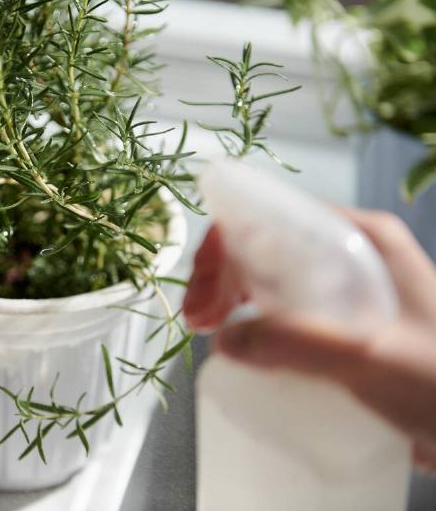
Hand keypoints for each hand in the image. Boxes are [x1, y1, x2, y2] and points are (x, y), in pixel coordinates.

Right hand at [184, 208, 435, 471]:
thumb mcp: (374, 356)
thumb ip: (299, 342)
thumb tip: (227, 340)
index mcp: (359, 238)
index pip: (269, 218)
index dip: (222, 251)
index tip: (204, 300)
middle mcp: (351, 255)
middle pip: (262, 248)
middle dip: (220, 279)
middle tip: (199, 324)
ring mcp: (349, 291)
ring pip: (271, 280)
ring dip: (233, 302)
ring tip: (213, 336)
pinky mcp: (346, 326)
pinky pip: (288, 314)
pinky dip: (257, 326)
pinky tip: (245, 351)